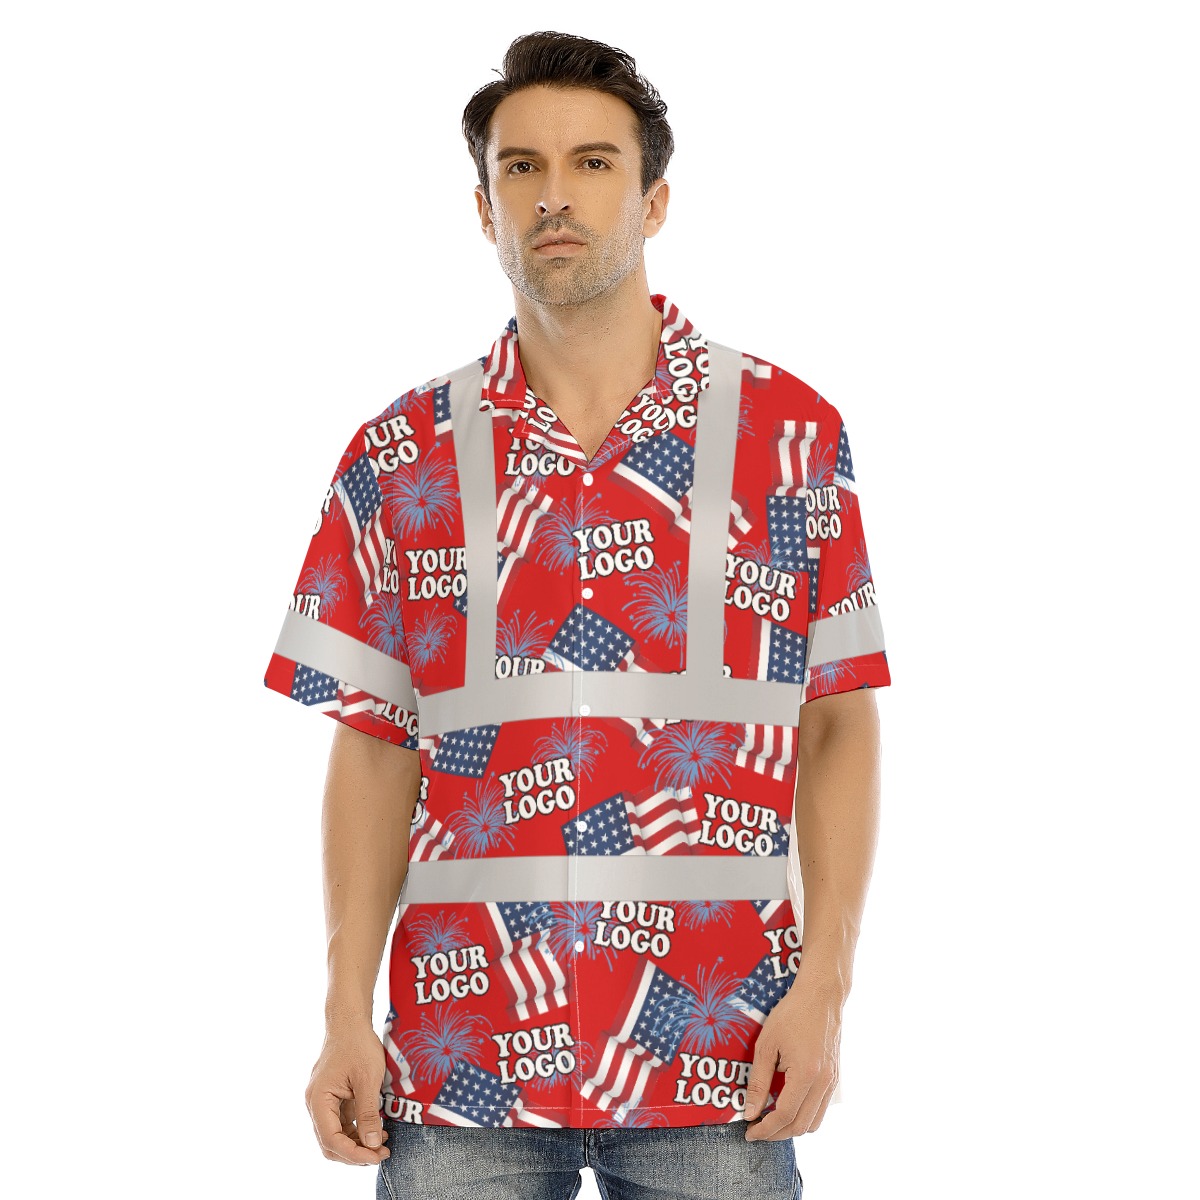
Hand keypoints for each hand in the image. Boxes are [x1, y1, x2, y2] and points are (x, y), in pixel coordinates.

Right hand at [305, 1022, 392, 1164]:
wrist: (350, 1021)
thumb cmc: (358, 1045)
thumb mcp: (368, 1079)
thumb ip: (368, 1113)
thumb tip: (371, 1145)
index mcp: (318, 1100)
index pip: (331, 1139)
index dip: (353, 1154)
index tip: (375, 1157)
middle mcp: (315, 1104)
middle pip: (330, 1143)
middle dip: (355, 1154)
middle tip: (381, 1155)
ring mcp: (323, 1102)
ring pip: (336, 1136)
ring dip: (357, 1145)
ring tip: (382, 1145)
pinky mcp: (332, 1098)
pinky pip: (341, 1123)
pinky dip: (357, 1131)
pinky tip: (376, 1131)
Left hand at [742, 982, 841, 1140]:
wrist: (821, 996)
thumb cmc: (791, 1014)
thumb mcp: (767, 1044)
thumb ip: (758, 1081)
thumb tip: (750, 1112)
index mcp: (806, 1074)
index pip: (784, 1115)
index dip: (765, 1129)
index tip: (749, 1131)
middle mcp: (823, 1083)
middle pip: (800, 1125)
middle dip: (776, 1133)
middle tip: (756, 1129)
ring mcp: (832, 1082)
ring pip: (814, 1122)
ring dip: (791, 1127)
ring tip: (770, 1119)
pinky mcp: (834, 1078)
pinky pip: (821, 1109)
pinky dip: (804, 1115)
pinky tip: (787, 1104)